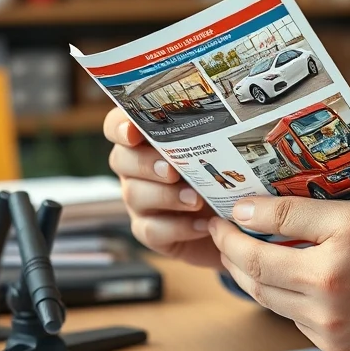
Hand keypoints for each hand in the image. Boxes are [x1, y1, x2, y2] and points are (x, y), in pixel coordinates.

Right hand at [103, 108, 222, 270]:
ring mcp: (138, 202)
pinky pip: (152, 230)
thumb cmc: (221, 174)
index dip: (119, 127)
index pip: (116, 126)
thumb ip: (210, 135)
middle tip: (172, 171)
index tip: (132, 131)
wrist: (232, 219)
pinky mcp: (149, 231)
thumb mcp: (218, 151)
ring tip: (196, 199)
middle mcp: (134, 169)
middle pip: (121, 160)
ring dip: (166, 196)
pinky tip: (203, 225)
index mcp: (145, 141)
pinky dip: (179, 227)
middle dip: (145, 164)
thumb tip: (226, 119)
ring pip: (135, 195)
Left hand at [208, 196, 349, 350]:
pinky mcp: (333, 343)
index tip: (231, 208)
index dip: (244, 213)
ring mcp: (330, 320)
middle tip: (221, 232)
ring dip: (246, 275)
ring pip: (267, 296)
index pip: (277, 220)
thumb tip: (264, 209)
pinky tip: (282, 282)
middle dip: (230, 248)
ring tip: (240, 257)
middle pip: (257, 266)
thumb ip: (319, 210)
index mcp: (345, 237)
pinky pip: (292, 317)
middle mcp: (331, 281)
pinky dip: (279, 297)